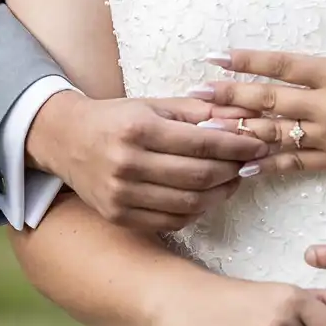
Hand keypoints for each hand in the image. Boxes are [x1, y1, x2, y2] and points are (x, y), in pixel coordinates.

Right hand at [27, 90, 268, 233]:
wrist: (65, 140)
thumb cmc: (117, 119)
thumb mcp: (153, 105)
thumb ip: (198, 112)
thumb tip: (242, 118)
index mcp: (138, 128)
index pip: (202, 142)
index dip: (237, 145)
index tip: (260, 143)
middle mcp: (127, 163)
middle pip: (199, 175)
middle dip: (234, 170)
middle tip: (251, 163)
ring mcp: (121, 195)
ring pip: (189, 203)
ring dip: (221, 194)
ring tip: (233, 180)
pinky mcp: (118, 216)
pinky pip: (171, 221)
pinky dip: (196, 211)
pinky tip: (206, 197)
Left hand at [193, 0, 325, 179]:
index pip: (282, 64)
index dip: (246, 60)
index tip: (216, 57)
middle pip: (269, 100)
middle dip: (229, 95)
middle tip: (195, 92)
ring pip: (275, 133)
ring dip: (238, 130)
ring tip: (206, 129)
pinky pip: (296, 165)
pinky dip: (268, 165)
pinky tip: (242, 167)